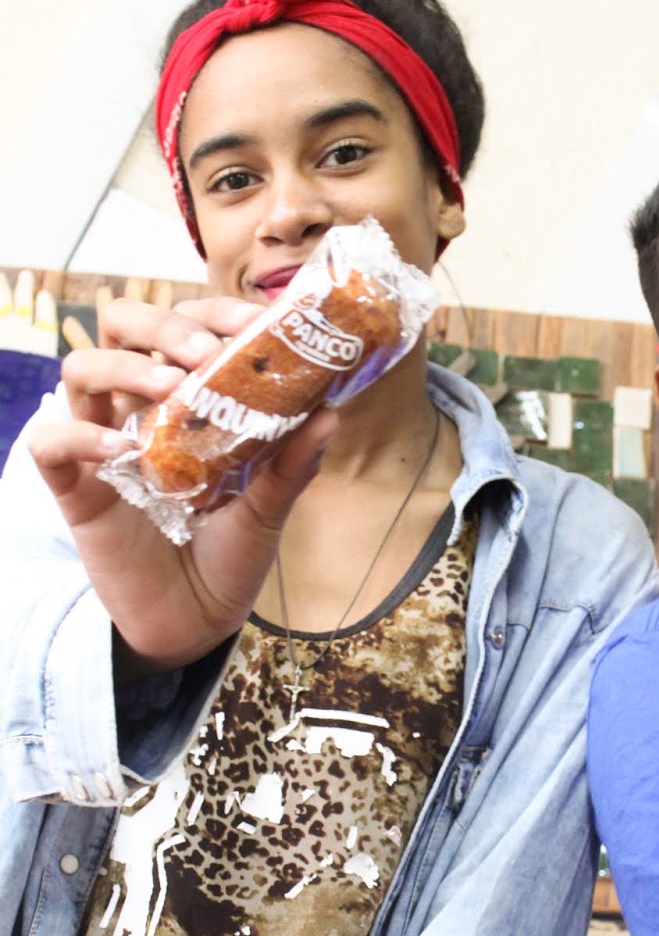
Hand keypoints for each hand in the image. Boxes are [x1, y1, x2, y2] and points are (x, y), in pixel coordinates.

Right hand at [28, 295, 335, 674]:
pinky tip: (123, 451)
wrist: (199, 623)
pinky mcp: (77, 491)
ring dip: (120, 366)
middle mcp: (141, 411)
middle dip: (160, 324)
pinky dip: (80, 437)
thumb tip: (330, 412)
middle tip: (201, 352)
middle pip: (121, 328)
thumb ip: (293, 462)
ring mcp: (103, 447)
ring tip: (165, 388)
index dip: (213, 311)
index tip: (253, 323)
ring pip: (79, 370)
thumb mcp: (269, 507)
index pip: (186, 326)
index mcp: (188, 400)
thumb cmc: (230, 557)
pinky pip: (51, 445)